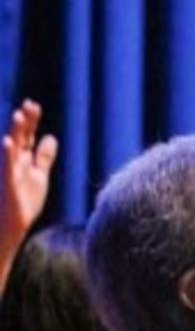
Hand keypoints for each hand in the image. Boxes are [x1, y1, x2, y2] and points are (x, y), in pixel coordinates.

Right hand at [2, 100, 57, 244]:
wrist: (10, 226)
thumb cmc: (22, 201)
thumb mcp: (38, 175)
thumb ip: (43, 157)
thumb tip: (51, 137)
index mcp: (23, 160)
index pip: (27, 136)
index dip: (30, 121)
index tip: (33, 105)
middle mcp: (15, 163)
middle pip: (20, 138)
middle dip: (24, 121)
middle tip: (29, 104)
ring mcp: (10, 172)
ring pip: (12, 148)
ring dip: (15, 132)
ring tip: (19, 115)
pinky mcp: (8, 183)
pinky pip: (7, 167)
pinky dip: (8, 154)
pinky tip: (8, 142)